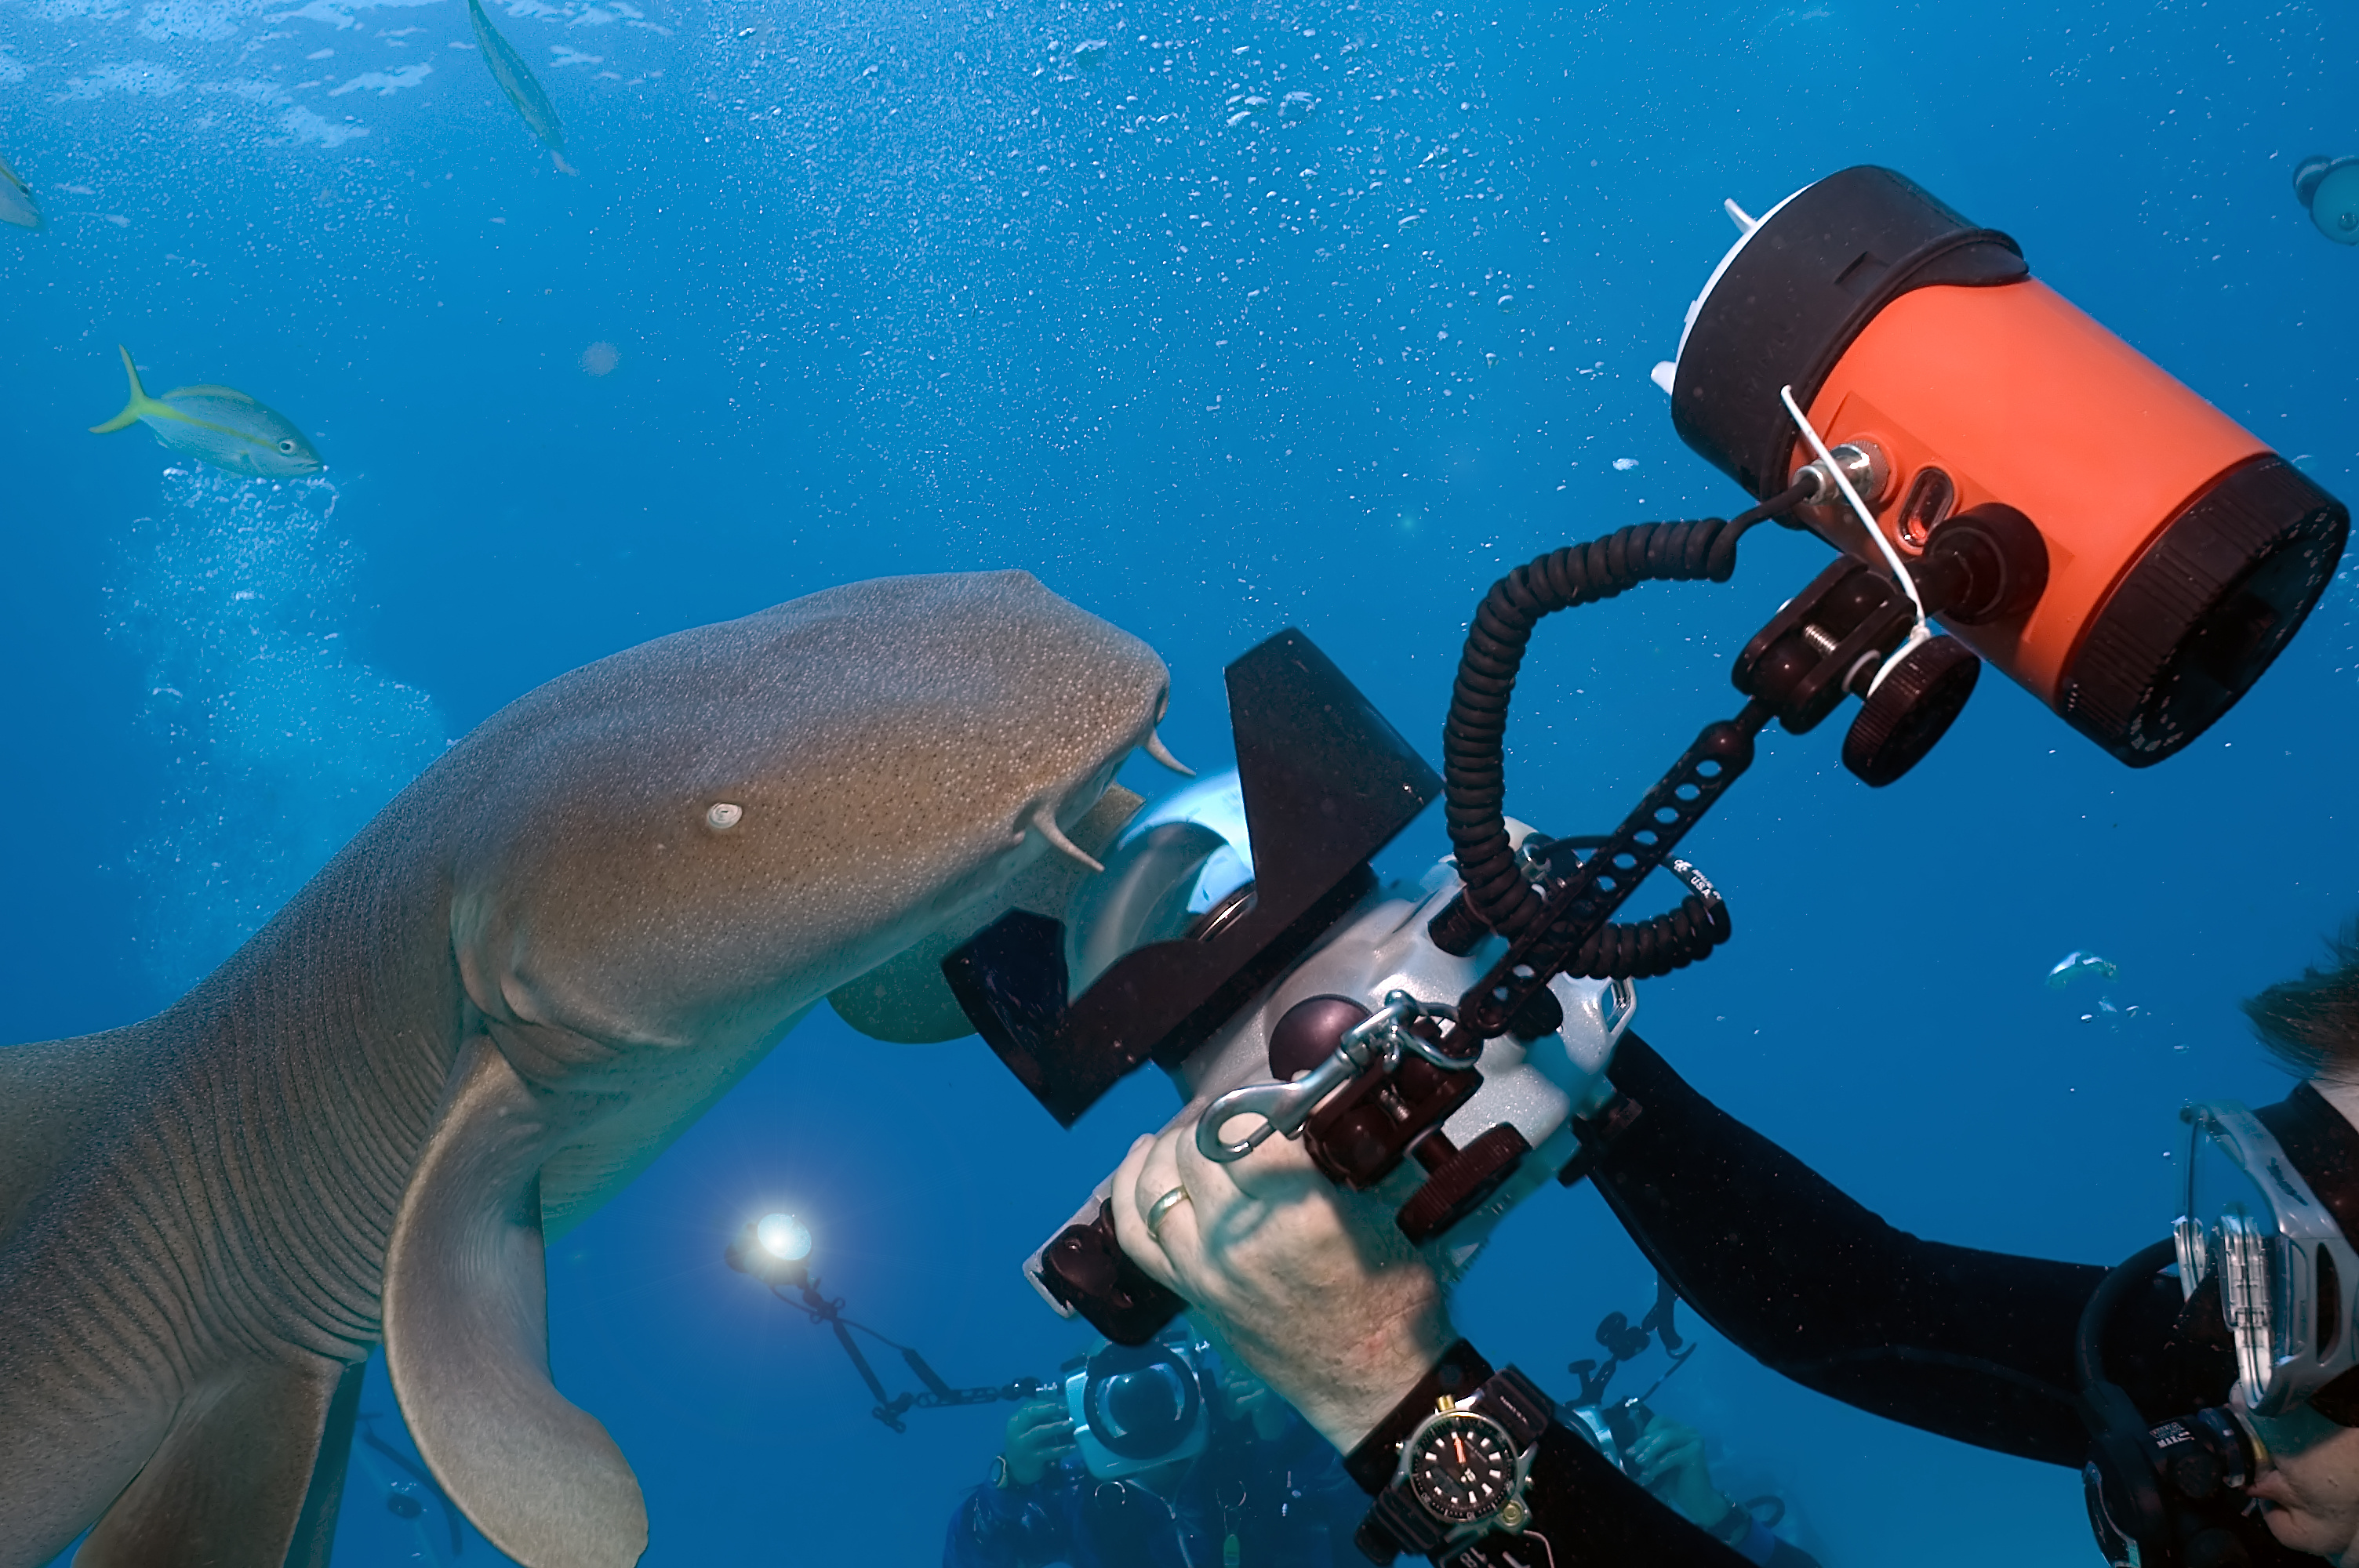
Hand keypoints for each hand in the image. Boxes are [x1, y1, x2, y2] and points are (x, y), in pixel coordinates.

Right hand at [1001, 1392, 1075, 1487]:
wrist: (1016, 1470)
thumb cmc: (1027, 1443)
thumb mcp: (1028, 1429)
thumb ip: (1040, 1418)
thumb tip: (1062, 1405)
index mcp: (1016, 1420)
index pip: (1030, 1406)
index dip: (1047, 1404)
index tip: (1063, 1403)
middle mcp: (1016, 1430)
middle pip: (1031, 1415)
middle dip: (1049, 1410)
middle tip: (1066, 1409)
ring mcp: (1023, 1445)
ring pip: (1039, 1432)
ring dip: (1056, 1427)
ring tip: (1071, 1424)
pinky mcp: (1031, 1459)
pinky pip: (1048, 1452)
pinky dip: (1061, 1449)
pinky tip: (1072, 1447)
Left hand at [1109, 1119, 1453, 1452]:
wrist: (1372, 1386)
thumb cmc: (1394, 1297)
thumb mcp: (1386, 1210)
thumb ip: (1339, 1148)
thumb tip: (1300, 1084)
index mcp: (1295, 1212)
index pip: (1245, 1126)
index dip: (1256, 1101)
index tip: (1274, 1099)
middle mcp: (1236, 1238)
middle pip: (1194, 1150)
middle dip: (1215, 1121)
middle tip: (1239, 1116)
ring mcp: (1203, 1269)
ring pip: (1154, 1184)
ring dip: (1169, 1147)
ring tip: (1193, 1134)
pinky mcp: (1189, 1294)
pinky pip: (1135, 1234)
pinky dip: (1129, 1191)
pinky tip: (1143, 1162)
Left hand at [1217, 1363, 1289, 1441]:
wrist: (1274, 1426)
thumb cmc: (1256, 1408)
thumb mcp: (1243, 1392)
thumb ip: (1232, 1381)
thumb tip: (1219, 1374)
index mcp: (1251, 1369)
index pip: (1229, 1366)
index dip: (1222, 1379)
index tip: (1224, 1393)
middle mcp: (1257, 1372)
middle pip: (1229, 1378)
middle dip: (1223, 1396)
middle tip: (1228, 1408)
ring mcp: (1261, 1383)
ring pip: (1232, 1389)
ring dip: (1229, 1405)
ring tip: (1233, 1414)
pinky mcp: (1263, 1397)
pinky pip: (1240, 1402)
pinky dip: (1236, 1412)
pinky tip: (1239, 1417)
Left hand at [1626, 1410, 1732, 1532]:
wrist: (1695, 1501)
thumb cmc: (1674, 1481)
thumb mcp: (1656, 1462)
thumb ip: (1647, 1452)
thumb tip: (1627, 1448)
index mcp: (1679, 1430)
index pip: (1658, 1421)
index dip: (1644, 1433)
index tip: (1631, 1449)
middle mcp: (1688, 1431)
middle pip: (1661, 1429)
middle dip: (1643, 1443)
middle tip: (1631, 1455)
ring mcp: (1694, 1440)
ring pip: (1666, 1437)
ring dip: (1649, 1450)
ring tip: (1638, 1463)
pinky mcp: (1696, 1453)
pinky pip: (1672, 1455)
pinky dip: (1658, 1465)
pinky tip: (1648, 1476)